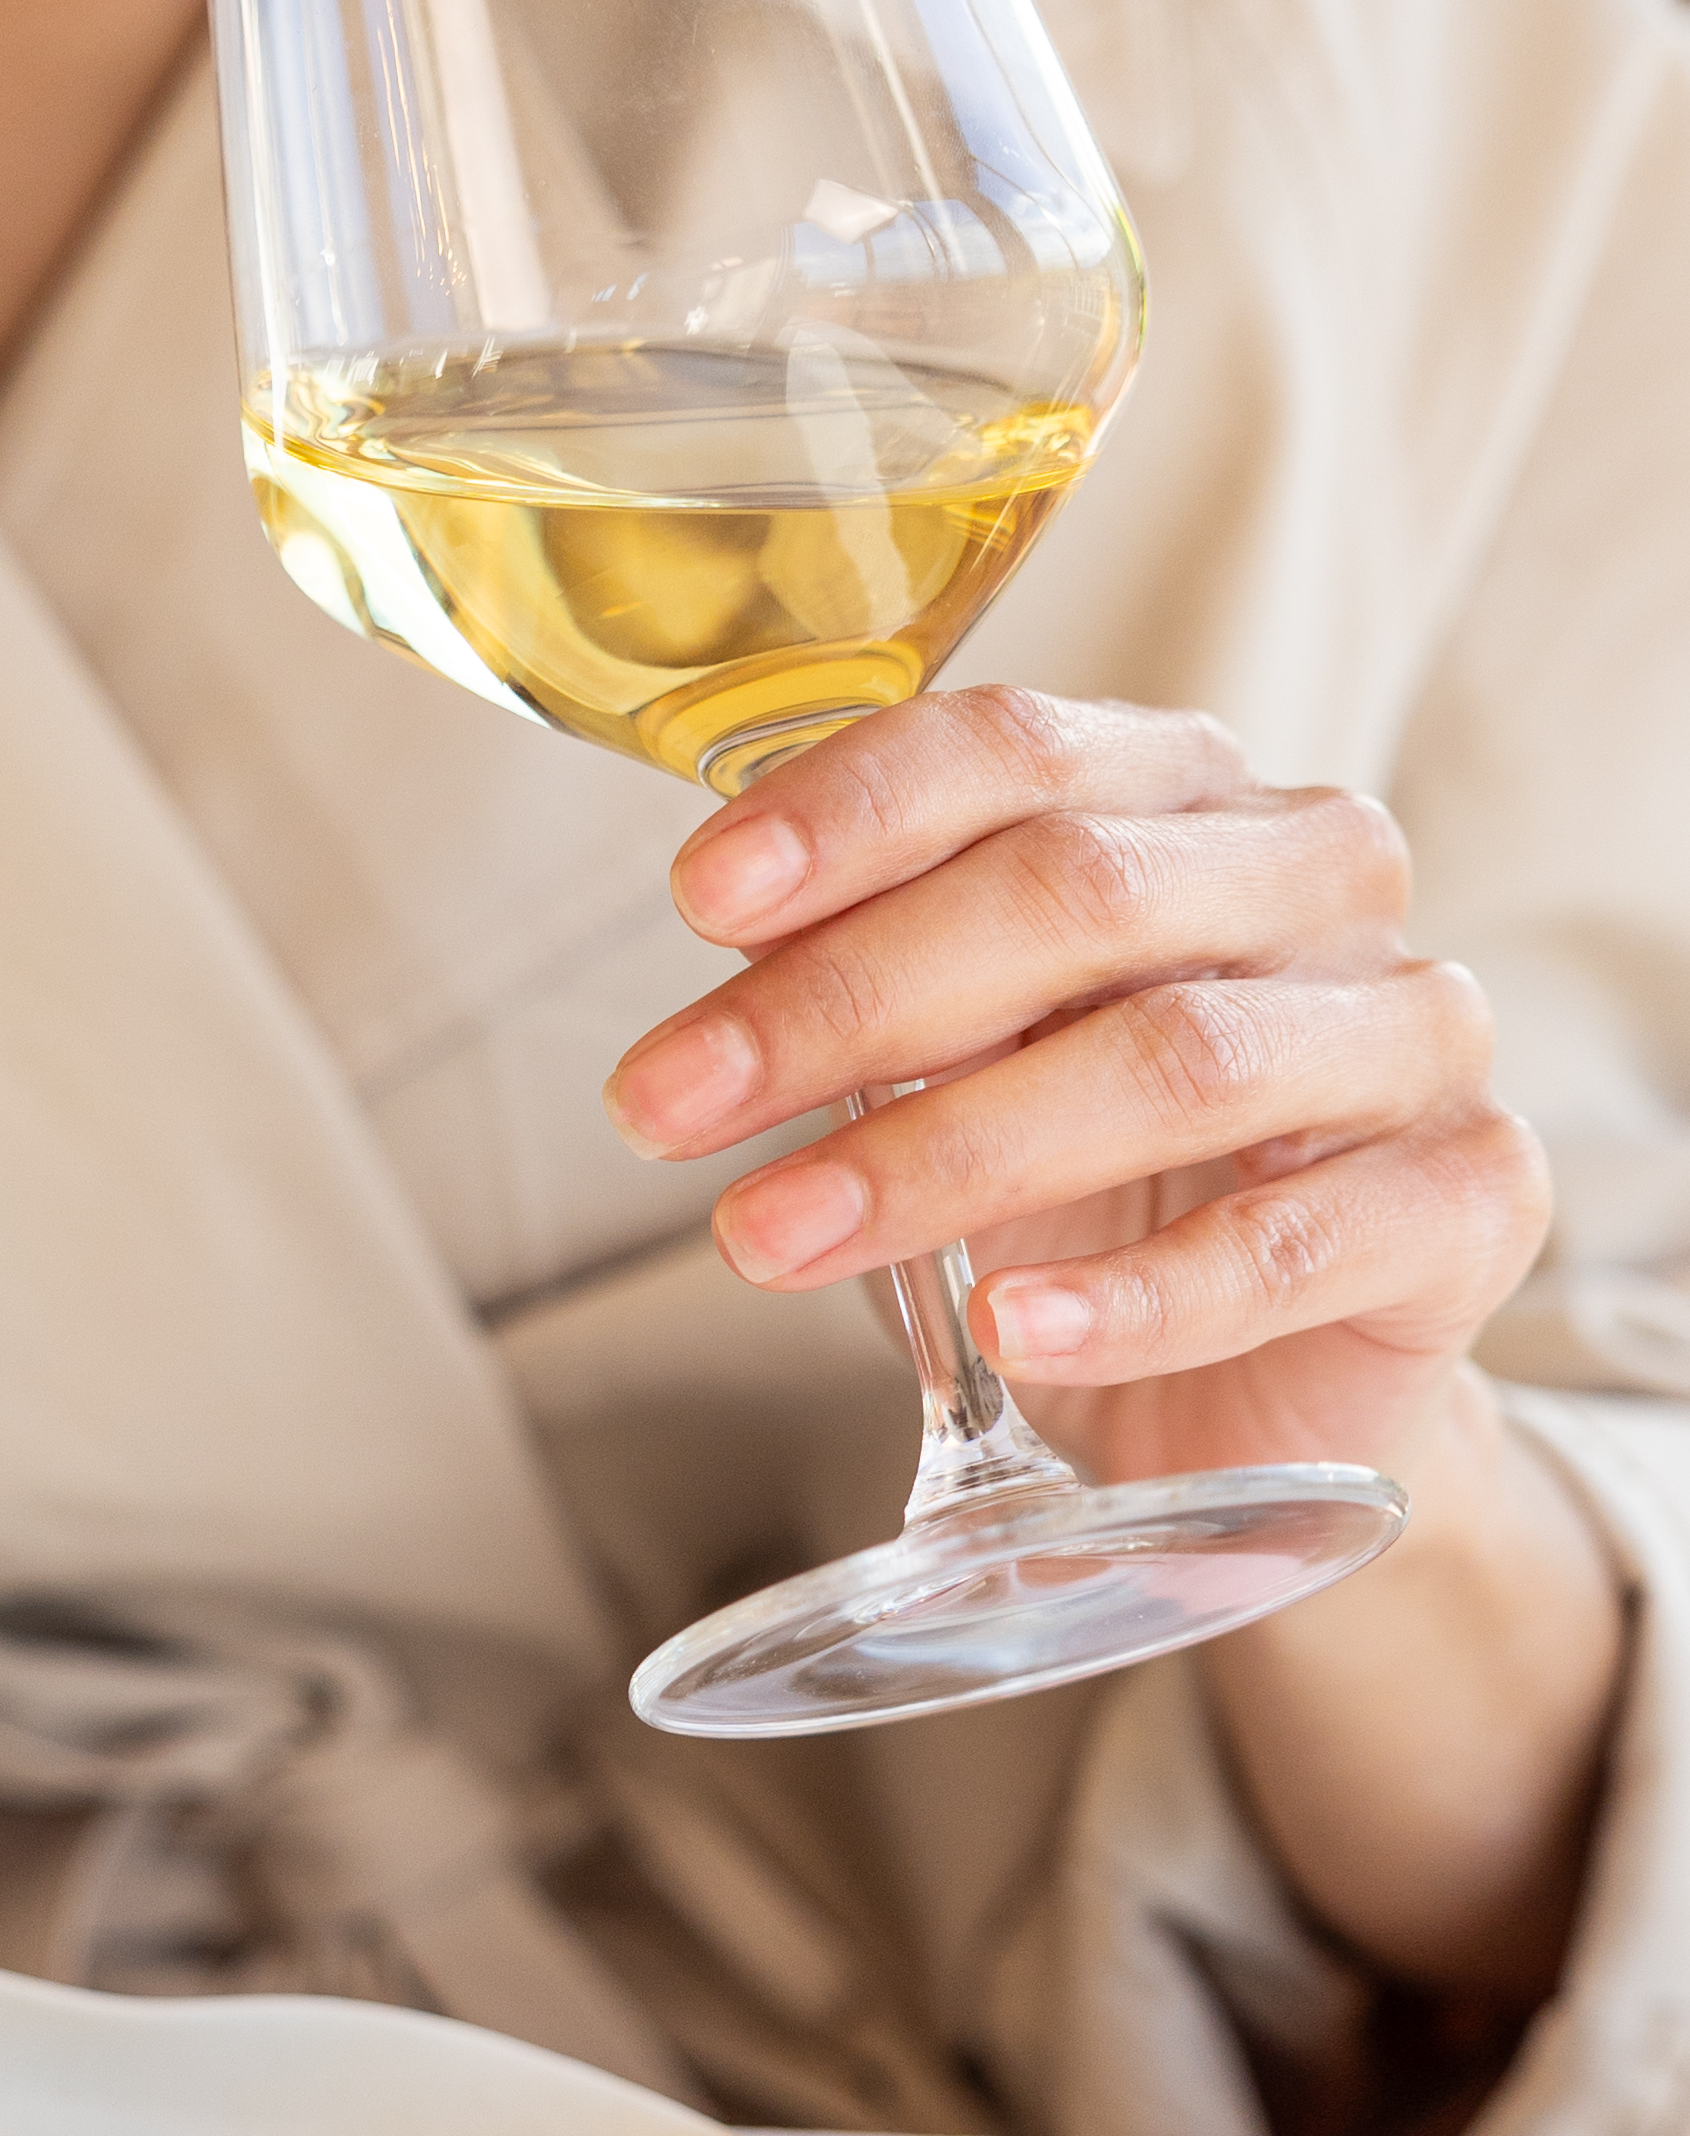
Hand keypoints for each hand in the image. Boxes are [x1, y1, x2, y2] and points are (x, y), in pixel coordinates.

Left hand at [601, 688, 1626, 2028]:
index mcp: (1184, 793)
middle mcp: (1317, 873)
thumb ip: (874, 990)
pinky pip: (1292, 1241)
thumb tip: (720, 972)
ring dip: (944, 1156)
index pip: (1014, 749)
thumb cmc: (1103, 1186)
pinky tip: (1013, 1327)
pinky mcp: (1468, 1198)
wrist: (1274, 1387)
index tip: (698, 904)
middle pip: (1076, 894)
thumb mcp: (967, 1060)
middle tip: (667, 1106)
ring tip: (773, 1237)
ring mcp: (1411, 1030)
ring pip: (1174, 1061)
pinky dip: (1135, 1296)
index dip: (849, 815)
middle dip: (845, 1002)